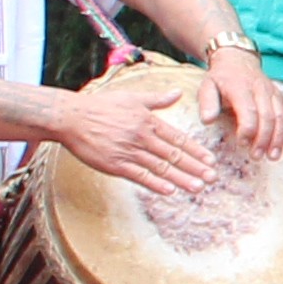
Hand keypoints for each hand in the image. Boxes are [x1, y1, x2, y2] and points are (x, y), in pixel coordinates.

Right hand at [58, 71, 218, 195]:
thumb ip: (157, 99)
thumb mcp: (132, 98)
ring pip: (160, 167)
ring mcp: (128, 151)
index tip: (210, 160)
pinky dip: (155, 184)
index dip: (195, 150)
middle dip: (195, 167)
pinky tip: (170, 191)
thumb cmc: (100, 106)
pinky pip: (139, 176)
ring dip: (181, 178)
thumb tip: (177, 92)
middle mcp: (141, 136)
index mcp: (148, 121)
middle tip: (212, 177)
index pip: (178, 138)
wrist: (70, 117)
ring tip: (198, 187)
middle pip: (173, 154)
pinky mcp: (114, 164)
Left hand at [206, 51, 282, 161]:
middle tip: (257, 156)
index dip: (247, 130)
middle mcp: (261, 90)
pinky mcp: (281, 99)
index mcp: (241, 88)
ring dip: (279, 139)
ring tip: (273, 157)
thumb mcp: (207, 85)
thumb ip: (207, 102)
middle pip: (268, 117)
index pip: (249, 111)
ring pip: (282, 118)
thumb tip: (207, 121)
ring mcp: (273, 94)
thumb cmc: (220, 78)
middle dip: (264, 139)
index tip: (241, 144)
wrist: (238, 59)